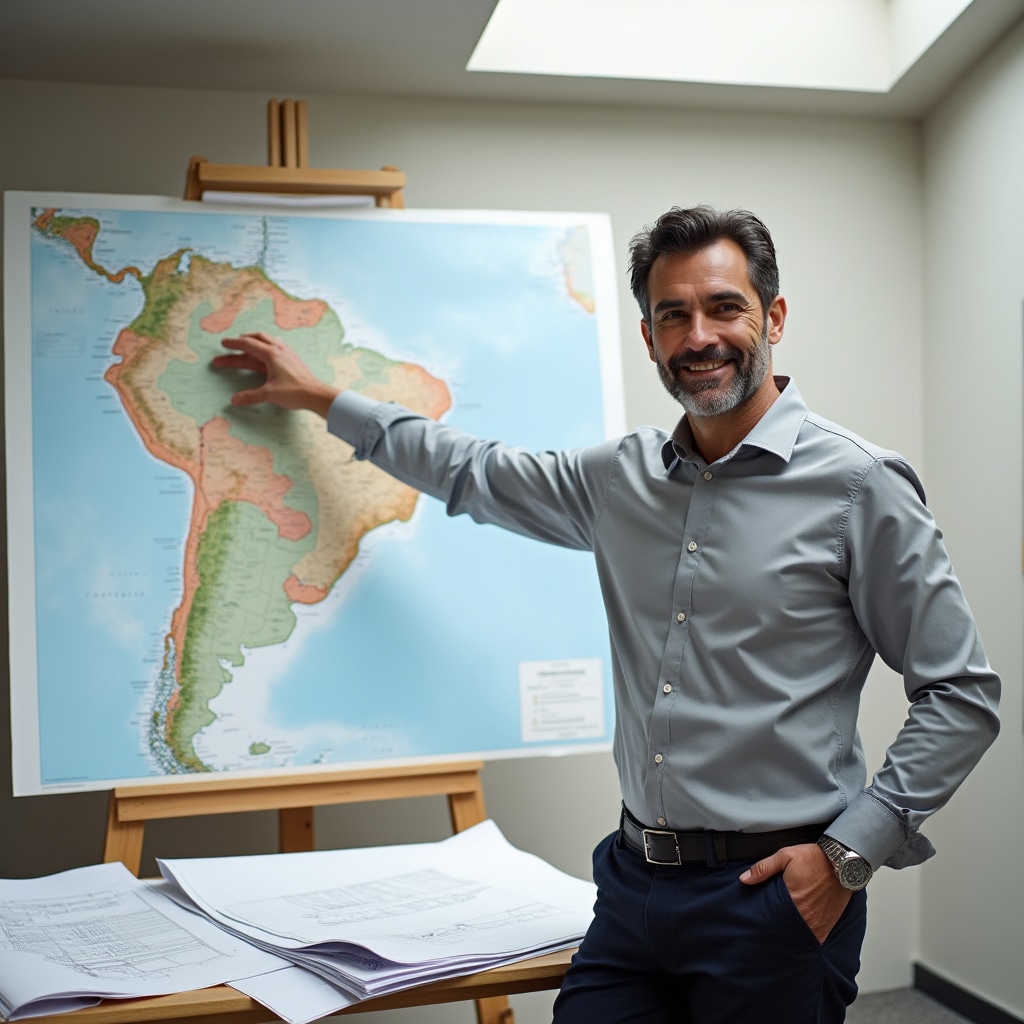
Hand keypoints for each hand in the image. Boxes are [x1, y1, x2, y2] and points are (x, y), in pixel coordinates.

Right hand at [212, 332, 339, 417]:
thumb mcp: (269, 394)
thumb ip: (250, 396)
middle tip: (229, 345)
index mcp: (271, 354)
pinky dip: (265, 347)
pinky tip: (265, 352)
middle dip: (241, 342)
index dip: (234, 344)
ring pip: (267, 341)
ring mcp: (287, 353)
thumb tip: (234, 400)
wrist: (316, 394)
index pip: (248, 344)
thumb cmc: (294, 392)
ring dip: (254, 342)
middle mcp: (279, 349)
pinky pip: (275, 347)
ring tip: (244, 345)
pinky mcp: (292, 359)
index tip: (223, 343)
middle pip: (257, 339)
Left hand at [739, 843, 851, 943]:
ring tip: (783, 931)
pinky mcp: (828, 924)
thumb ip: (764, 868)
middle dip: (776, 928)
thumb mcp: (785, 856)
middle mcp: (805, 914)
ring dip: (792, 933)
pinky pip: (815, 936)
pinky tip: (800, 932)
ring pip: (800, 935)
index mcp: (791, 899)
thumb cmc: (815, 858)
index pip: (771, 917)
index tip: (758, 921)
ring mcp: (818, 922)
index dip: (764, 920)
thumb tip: (744, 879)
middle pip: (785, 929)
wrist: (844, 862)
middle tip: (769, 929)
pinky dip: (807, 935)